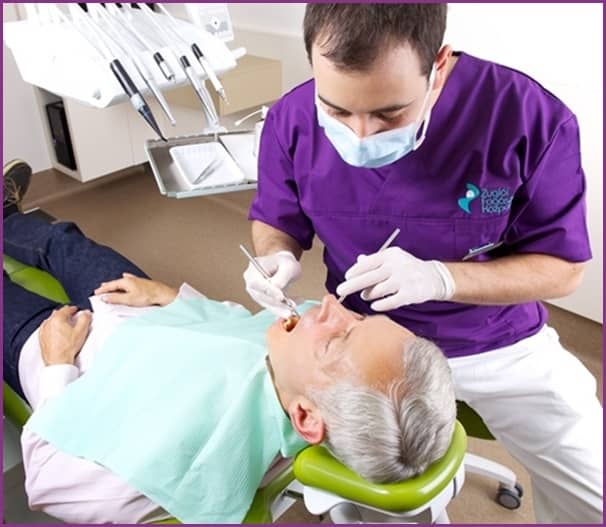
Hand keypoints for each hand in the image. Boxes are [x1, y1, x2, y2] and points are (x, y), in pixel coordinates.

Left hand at [39, 306, 91, 365]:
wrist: (58, 361)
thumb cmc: (67, 348)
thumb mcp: (81, 331)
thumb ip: (85, 318)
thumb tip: (86, 313)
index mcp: (57, 319)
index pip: (66, 309)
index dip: (73, 309)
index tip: (76, 310)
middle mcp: (48, 323)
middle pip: (57, 313)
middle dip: (65, 314)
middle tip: (72, 316)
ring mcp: (43, 330)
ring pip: (51, 320)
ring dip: (58, 320)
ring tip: (65, 324)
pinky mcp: (42, 338)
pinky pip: (46, 328)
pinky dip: (52, 327)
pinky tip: (57, 331)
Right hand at [94, 273, 177, 306]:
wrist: (161, 294)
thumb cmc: (147, 296)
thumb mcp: (128, 299)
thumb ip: (115, 298)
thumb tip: (105, 298)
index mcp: (125, 281)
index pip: (110, 285)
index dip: (102, 290)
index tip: (96, 293)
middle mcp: (130, 279)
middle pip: (115, 283)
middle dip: (107, 286)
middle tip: (100, 290)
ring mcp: (136, 280)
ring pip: (122, 282)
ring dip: (115, 285)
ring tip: (110, 286)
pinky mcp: (141, 283)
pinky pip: (129, 281)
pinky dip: (125, 281)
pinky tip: (126, 278)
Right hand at [243, 250, 301, 317]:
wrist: (283, 266)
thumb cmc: (284, 262)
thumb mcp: (288, 265)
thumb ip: (282, 276)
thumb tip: (277, 287)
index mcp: (253, 269)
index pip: (256, 282)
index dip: (268, 291)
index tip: (281, 297)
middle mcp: (251, 281)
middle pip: (261, 295)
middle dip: (276, 303)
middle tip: (291, 307)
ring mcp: (256, 292)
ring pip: (267, 304)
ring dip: (280, 308)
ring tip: (292, 310)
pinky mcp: (263, 300)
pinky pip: (272, 307)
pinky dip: (283, 309)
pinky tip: (293, 308)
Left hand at [335, 247, 455, 310]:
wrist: (434, 277)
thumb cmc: (407, 268)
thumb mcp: (392, 260)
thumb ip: (375, 261)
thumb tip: (358, 260)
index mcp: (391, 255)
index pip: (368, 262)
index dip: (355, 271)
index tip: (346, 277)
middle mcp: (397, 265)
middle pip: (369, 277)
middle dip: (352, 285)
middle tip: (340, 291)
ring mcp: (404, 279)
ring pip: (378, 290)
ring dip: (368, 294)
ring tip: (365, 296)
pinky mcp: (410, 293)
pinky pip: (390, 302)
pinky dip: (380, 305)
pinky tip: (375, 305)